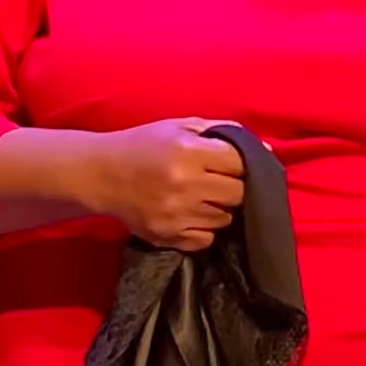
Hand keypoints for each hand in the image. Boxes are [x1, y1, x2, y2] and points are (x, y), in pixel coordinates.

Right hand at [95, 118, 247, 251]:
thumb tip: (265, 150)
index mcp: (190, 152)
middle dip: (235, 187)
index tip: (236, 165)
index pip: (241, 163)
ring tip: (202, 196)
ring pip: (224, 219)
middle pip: (238, 194)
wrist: (100, 173)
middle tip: (221, 181)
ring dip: (219, 208)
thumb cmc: (144, 144)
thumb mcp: (180, 126)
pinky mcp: (166, 236)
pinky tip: (190, 213)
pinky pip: (205, 239)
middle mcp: (185, 184)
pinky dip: (204, 228)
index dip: (245, 164)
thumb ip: (222, 132)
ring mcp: (176, 214)